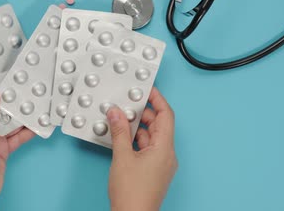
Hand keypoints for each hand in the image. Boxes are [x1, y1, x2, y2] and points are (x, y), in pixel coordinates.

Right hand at [107, 87, 177, 210]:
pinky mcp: (154, 171)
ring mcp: (161, 164)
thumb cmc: (132, 194)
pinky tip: (123, 137)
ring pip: (152, 137)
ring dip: (138, 127)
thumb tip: (116, 113)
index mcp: (165, 148)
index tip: (148, 89)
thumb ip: (119, 132)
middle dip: (144, 113)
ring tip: (121, 120)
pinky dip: (136, 139)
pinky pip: (148, 148)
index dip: (157, 99)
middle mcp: (167, 155)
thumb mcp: (122, 157)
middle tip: (127, 104)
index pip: (166, 115)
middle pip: (159, 124)